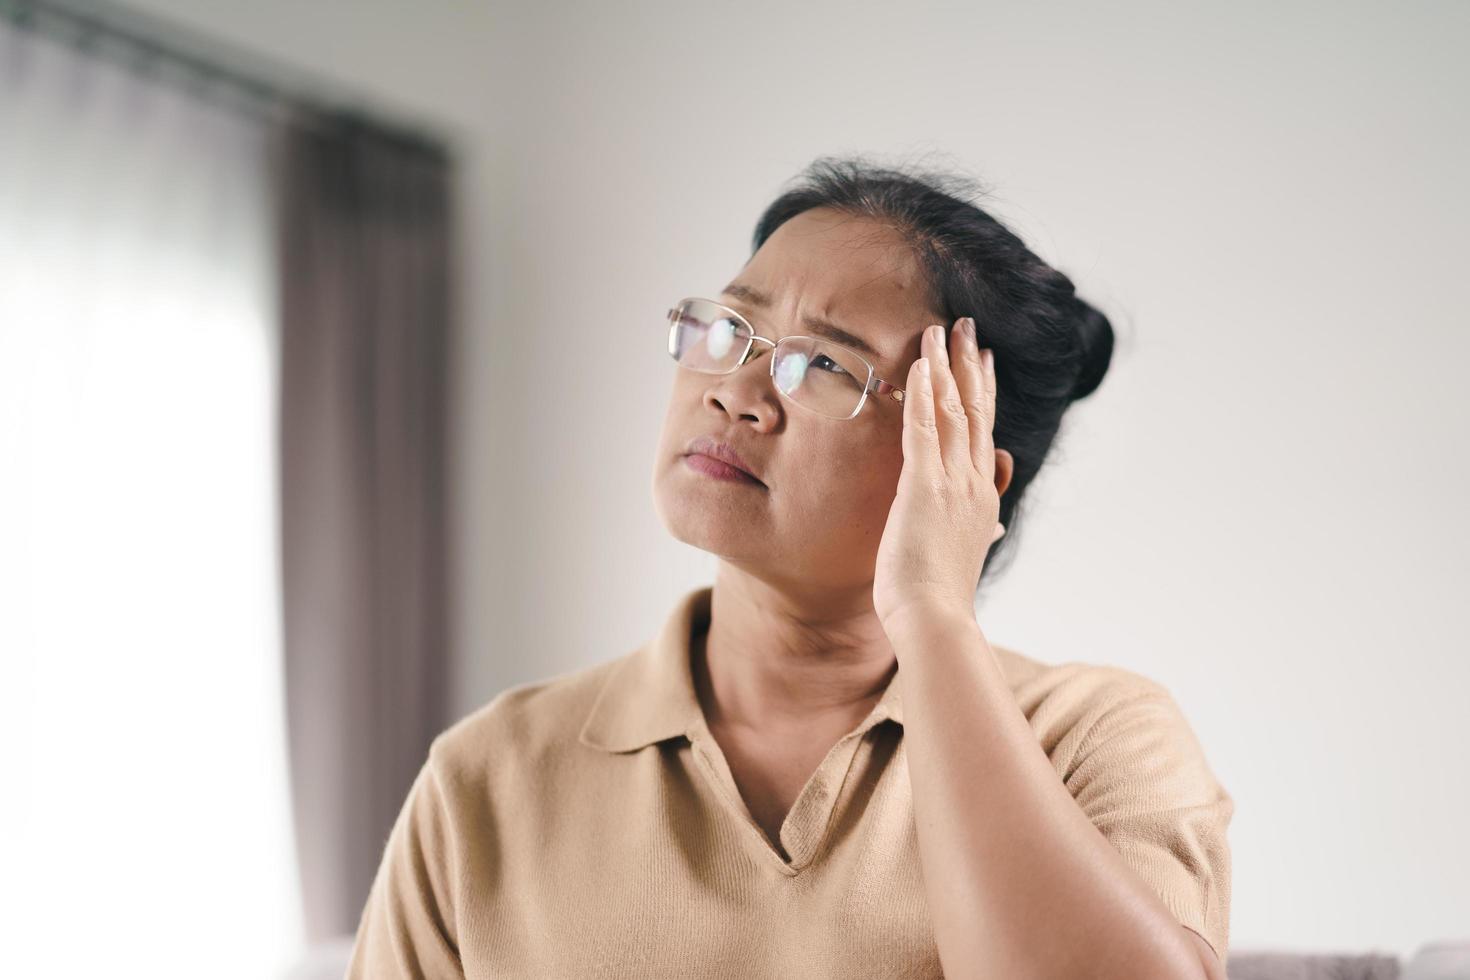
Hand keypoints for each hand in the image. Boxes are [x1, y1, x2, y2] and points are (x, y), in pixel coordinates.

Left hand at [873, 317, 1002, 632]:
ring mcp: (952, 483)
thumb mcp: (966, 555)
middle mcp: (973, 483)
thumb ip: (981, 529)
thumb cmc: (940, 598)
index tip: (982, 361)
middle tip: (966, 327)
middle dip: (970, 365)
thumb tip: (996, 521)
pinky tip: (918, 364)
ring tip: (940, 330)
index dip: (982, 393)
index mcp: (981, 497)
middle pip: (974, 411)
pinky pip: (923, 428)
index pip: (983, 433)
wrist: (936, 622)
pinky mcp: (923, 488)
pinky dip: (921, 393)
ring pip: (951, 410)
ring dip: (945, 366)